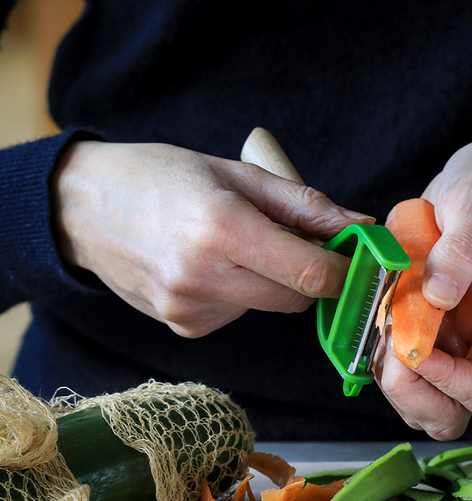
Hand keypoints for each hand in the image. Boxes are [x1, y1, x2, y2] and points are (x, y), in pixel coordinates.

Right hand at [52, 140, 372, 336]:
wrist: (84, 209)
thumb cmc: (162, 177)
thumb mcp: (237, 173)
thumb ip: (305, 205)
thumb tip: (359, 227)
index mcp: (222, 228)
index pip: (311, 274)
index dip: (346, 271)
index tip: (357, 258)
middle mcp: (204, 277)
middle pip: (297, 299)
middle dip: (312, 275)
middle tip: (297, 240)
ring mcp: (190, 309)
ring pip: (269, 306)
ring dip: (273, 280)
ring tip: (236, 243)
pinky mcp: (185, 327)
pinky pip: (240, 313)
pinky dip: (243, 292)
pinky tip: (211, 264)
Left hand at [375, 132, 471, 439]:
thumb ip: (461, 245)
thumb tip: (439, 294)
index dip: (448, 383)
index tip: (416, 344)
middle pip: (450, 412)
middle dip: (413, 395)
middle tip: (389, 345)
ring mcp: (445, 336)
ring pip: (419, 398)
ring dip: (390, 381)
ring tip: (379, 328)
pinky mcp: (417, 324)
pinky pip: (395, 365)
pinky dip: (375, 357)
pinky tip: (371, 317)